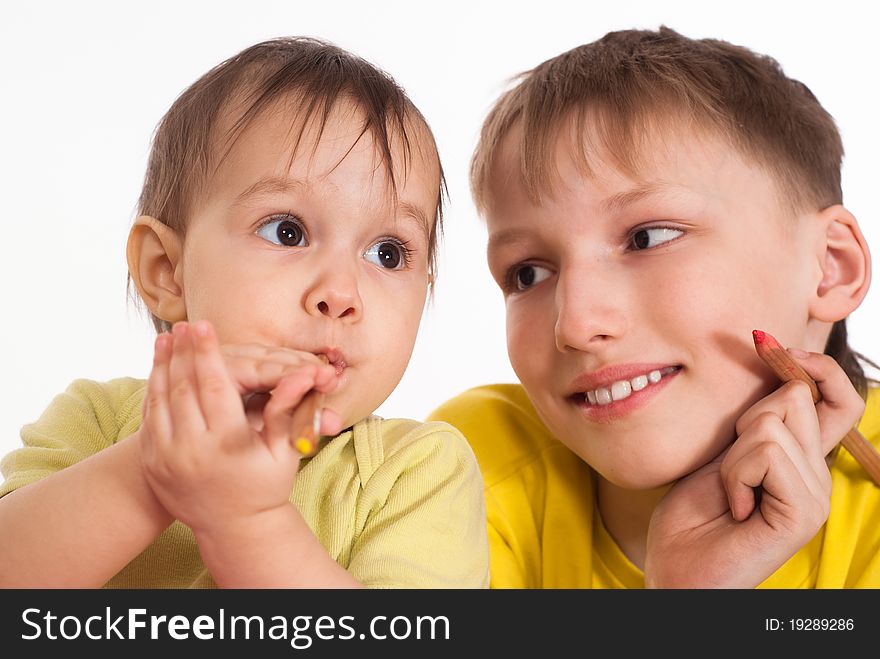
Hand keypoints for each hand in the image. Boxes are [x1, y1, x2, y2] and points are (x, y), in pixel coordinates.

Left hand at [138, 320, 341, 534]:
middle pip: (183, 388)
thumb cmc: (265, 485)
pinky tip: (159, 370)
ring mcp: (166, 459)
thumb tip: (304, 374)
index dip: (207, 353)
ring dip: (162, 365)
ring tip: (165, 338)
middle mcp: (190, 451)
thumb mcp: (283, 451)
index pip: (214, 387)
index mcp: (226, 445)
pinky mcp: (152, 464)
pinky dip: (153, 390)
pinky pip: (150, 418)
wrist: (233, 528)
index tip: (203, 325)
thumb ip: (287, 410)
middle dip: (182, 352)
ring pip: (159, 400)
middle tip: (183, 324)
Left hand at [645, 350, 863, 587]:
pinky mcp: (806, 511)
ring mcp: (816, 493)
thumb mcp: (723, 451)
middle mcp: (818, 473)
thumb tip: (775, 355)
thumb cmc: (692, 515)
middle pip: (795, 396)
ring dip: (732, 455)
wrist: (677, 568)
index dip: (813, 365)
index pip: (839, 396)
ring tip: (730, 493)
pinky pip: (766, 453)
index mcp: (802, 458)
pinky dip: (735, 474)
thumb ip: (756, 419)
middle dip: (745, 419)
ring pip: (773, 422)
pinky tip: (736, 507)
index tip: (767, 346)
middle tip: (730, 469)